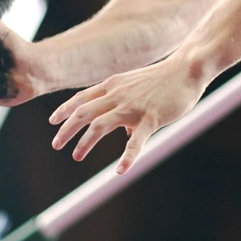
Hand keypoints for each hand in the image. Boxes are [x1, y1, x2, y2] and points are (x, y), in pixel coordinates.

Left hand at [47, 55, 207, 173]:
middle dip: (66, 129)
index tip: (53, 121)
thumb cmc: (165, 78)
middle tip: (56, 144)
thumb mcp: (138, 86)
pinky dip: (127, 158)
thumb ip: (127, 106)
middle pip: (83, 112)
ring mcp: (133, 107)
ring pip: (100, 125)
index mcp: (114, 85)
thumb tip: (125, 134)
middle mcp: (118, 95)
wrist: (188, 69)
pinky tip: (120, 171)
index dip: (64, 109)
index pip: (82, 98)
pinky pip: (136, 141)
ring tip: (76, 156)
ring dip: (84, 142)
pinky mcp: (151, 118)